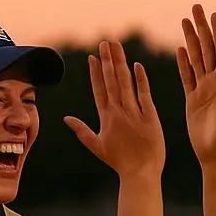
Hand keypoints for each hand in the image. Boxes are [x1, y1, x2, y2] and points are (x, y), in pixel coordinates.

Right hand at [65, 41, 164, 178]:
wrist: (140, 173)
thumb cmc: (119, 161)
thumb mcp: (97, 146)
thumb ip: (81, 130)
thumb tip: (66, 118)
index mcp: (106, 118)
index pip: (99, 89)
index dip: (96, 72)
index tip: (93, 56)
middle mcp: (119, 112)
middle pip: (112, 81)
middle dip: (107, 61)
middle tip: (105, 42)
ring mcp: (134, 113)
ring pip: (126, 84)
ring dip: (120, 64)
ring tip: (117, 47)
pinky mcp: (150, 117)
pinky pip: (144, 95)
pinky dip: (140, 80)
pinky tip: (136, 65)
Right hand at [178, 4, 215, 164]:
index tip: (213, 14)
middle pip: (207, 49)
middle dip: (201, 28)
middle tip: (195, 8)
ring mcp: (203, 89)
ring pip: (195, 58)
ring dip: (191, 39)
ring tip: (185, 21)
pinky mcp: (192, 99)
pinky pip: (186, 76)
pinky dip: (183, 62)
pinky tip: (180, 49)